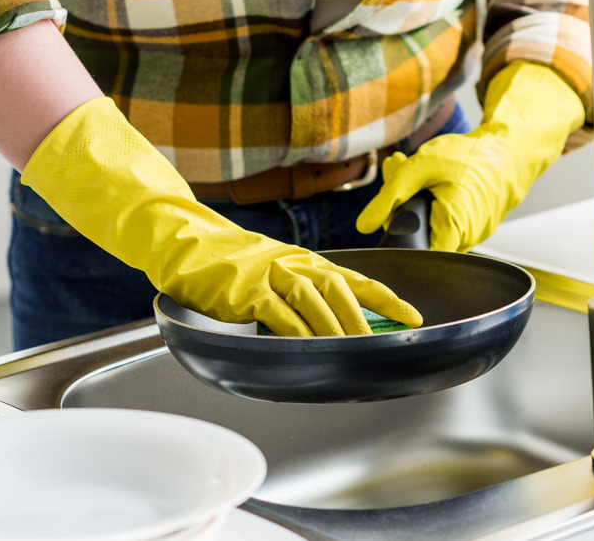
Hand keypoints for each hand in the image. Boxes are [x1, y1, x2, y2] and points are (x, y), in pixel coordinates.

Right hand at [21, 97, 421, 336]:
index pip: (355, 279)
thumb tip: (329, 323)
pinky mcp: (246, 290)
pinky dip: (299, 332)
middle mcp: (292, 263)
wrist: (182, 242)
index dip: (386, 299)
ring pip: (315, 301)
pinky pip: (279, 314)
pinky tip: (312, 348)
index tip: (411, 317)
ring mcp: (270, 275)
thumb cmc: (225, 263)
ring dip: (339, 328)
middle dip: (368, 318)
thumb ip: (298, 294)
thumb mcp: (271, 272)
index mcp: (302, 260)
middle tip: (385, 343)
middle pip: (341, 289)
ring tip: (356, 350)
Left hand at [356, 60, 585, 251]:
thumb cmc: (470, 156)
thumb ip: (389, 196)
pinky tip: (430, 179)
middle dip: (400, 207)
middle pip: (419, 237)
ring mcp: (472, 236)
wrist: (511, 150)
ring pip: (430, 227)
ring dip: (415, 200)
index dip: (397, 242)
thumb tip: (364, 225)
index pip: (416, 257)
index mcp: (452, 227)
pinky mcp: (473, 228)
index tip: (389, 219)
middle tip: (396, 172)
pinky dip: (432, 201)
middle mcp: (465, 239)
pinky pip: (444, 221)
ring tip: (414, 170)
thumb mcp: (420, 168)